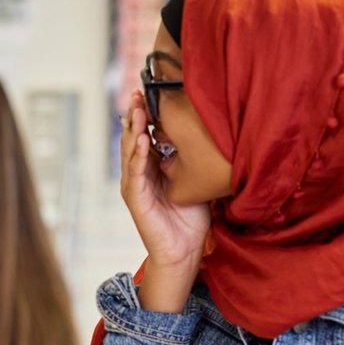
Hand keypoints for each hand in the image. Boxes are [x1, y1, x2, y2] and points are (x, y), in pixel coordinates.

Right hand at [120, 89, 210, 311]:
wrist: (184, 251)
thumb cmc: (190, 220)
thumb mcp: (196, 183)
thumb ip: (194, 162)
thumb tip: (213, 136)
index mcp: (151, 168)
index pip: (145, 136)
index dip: (146, 116)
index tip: (150, 94)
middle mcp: (139, 174)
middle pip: (133, 138)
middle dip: (136, 115)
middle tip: (138, 93)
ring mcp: (134, 185)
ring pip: (130, 152)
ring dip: (133, 130)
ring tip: (137, 110)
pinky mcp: (135, 198)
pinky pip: (135, 173)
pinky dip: (137, 155)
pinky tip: (141, 140)